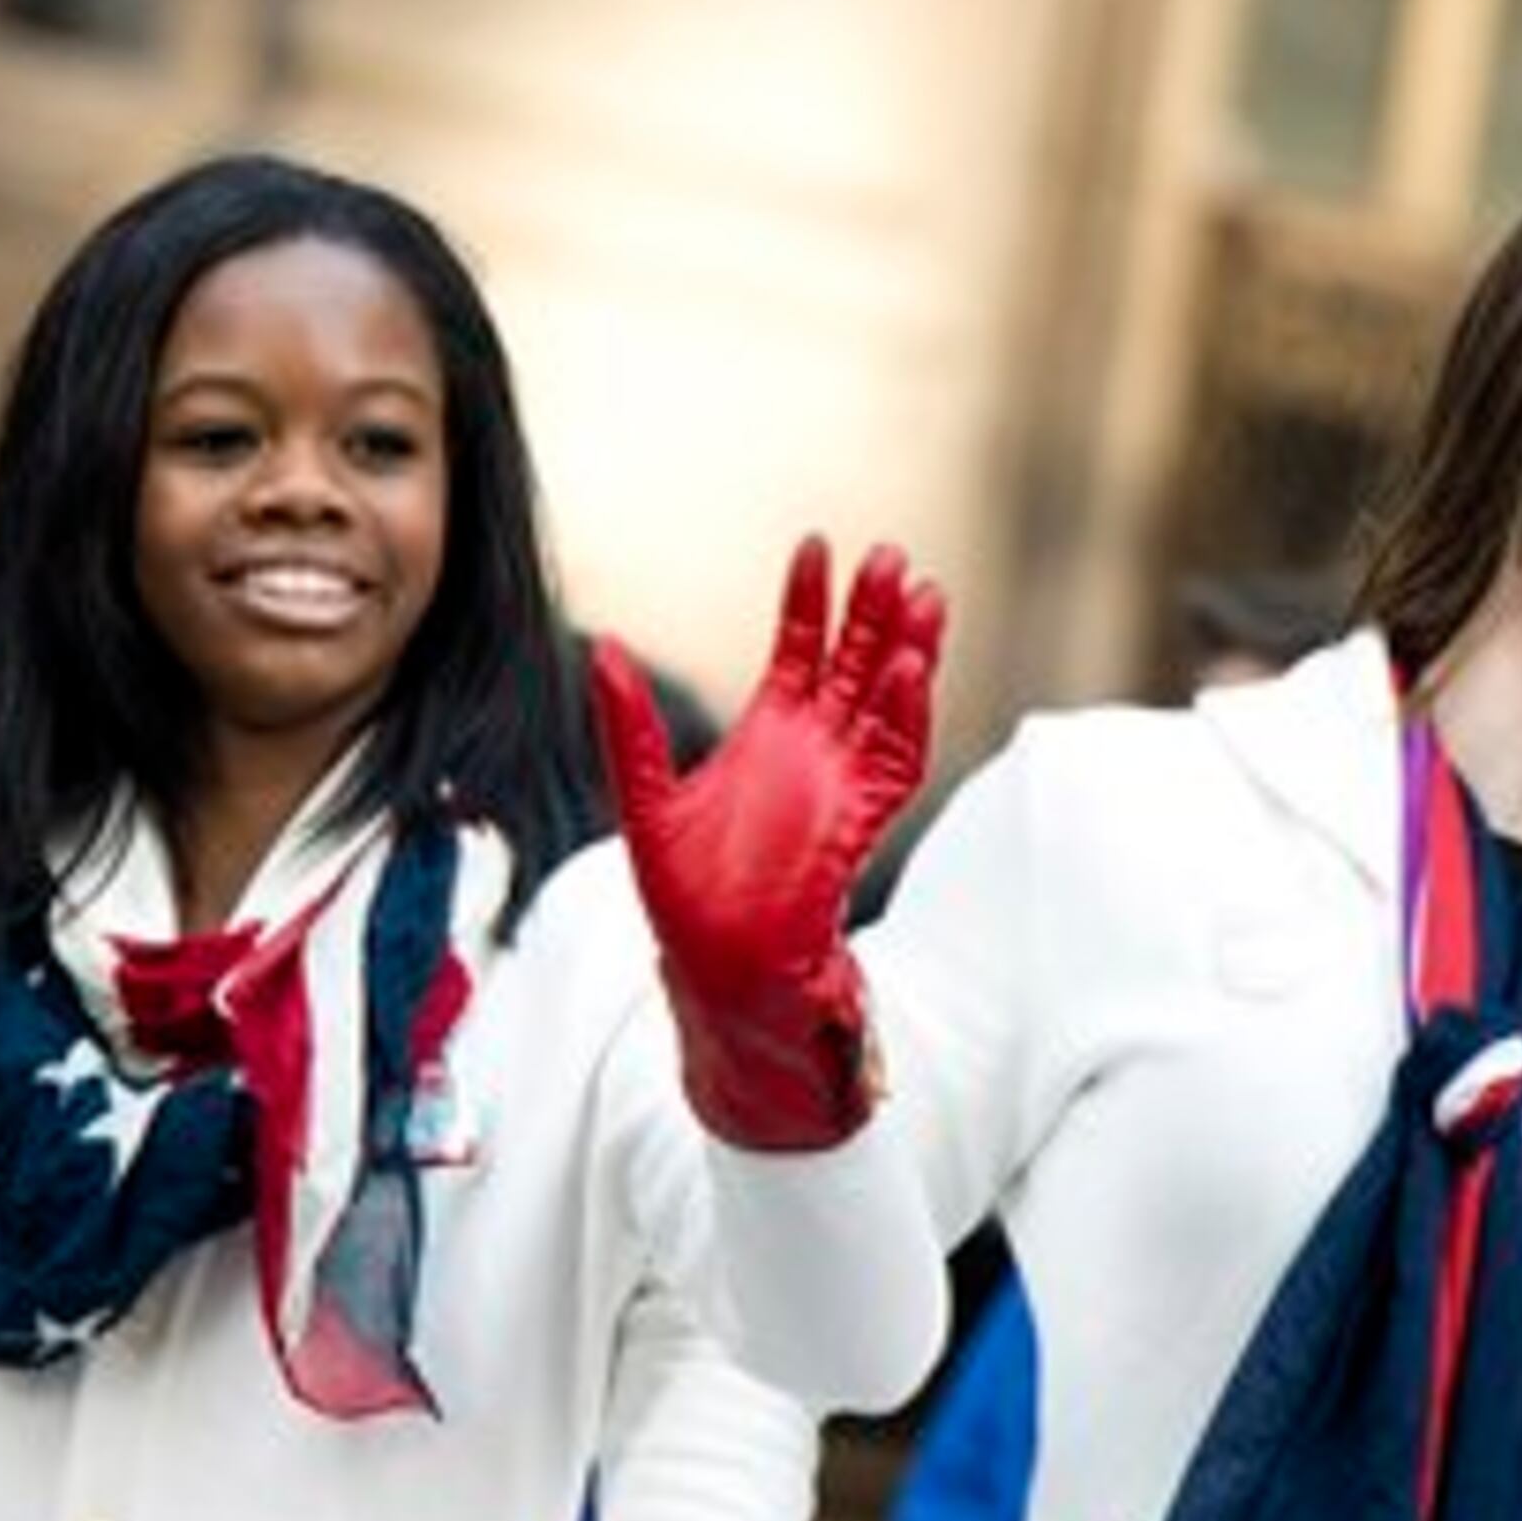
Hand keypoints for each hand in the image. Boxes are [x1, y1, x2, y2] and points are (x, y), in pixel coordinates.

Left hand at [587, 536, 944, 1149]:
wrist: (720, 975)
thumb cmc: (685, 900)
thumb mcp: (644, 800)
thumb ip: (629, 726)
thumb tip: (600, 649)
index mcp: (766, 737)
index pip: (797, 651)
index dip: (808, 600)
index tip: (817, 545)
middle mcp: (813, 754)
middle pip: (855, 665)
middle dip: (873, 612)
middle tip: (890, 556)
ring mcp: (842, 787)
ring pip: (887, 705)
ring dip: (905, 653)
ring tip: (922, 596)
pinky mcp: (858, 826)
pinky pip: (894, 764)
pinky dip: (906, 718)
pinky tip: (910, 671)